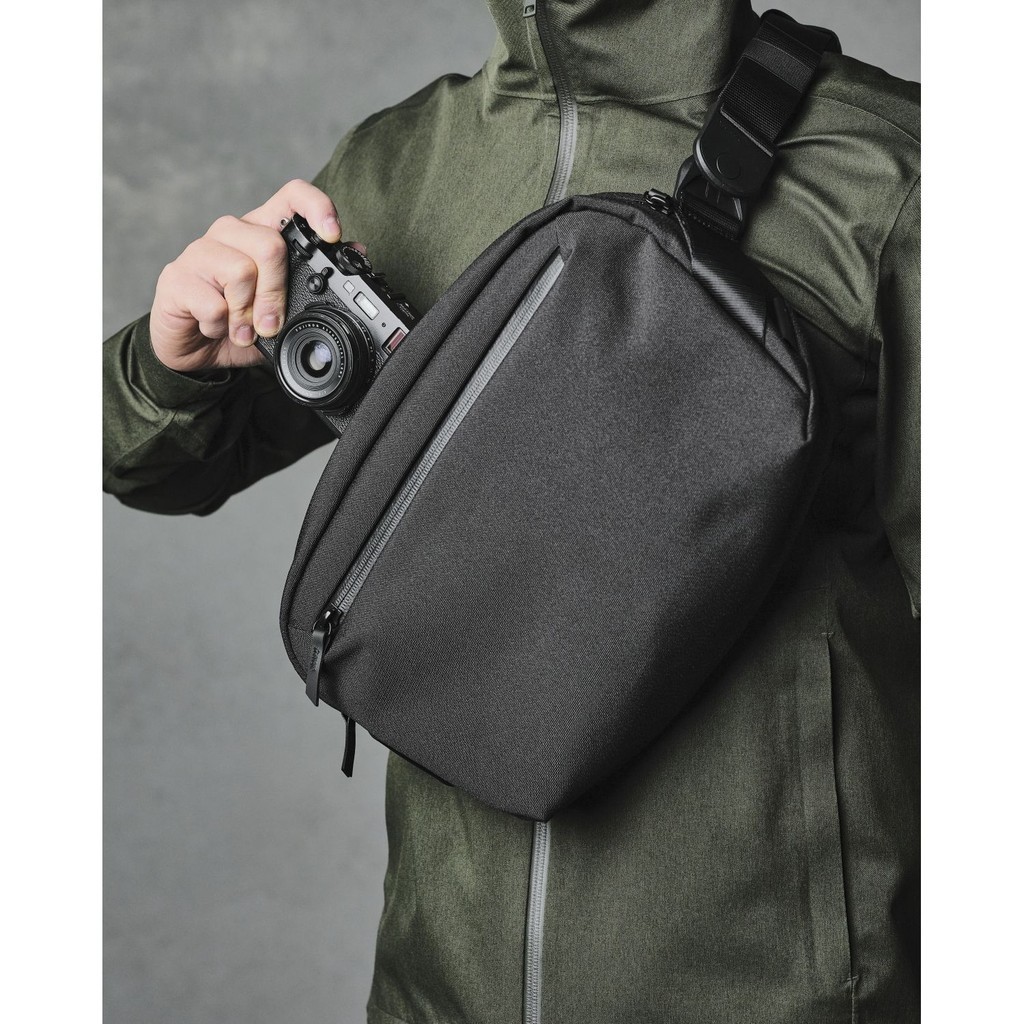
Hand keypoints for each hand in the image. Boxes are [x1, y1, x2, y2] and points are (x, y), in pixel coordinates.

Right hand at [149, 179, 343, 372]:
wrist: (195, 351)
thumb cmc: (241, 324)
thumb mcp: (287, 309)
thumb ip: (316, 281)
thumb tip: (358, 250)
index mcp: (262, 232)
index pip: (291, 195)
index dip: (316, 207)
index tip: (332, 236)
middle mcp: (232, 233)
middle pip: (270, 244)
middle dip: (277, 294)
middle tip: (270, 325)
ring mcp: (200, 251)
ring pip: (241, 272)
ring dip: (247, 315)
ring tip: (241, 330)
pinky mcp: (176, 277)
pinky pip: (213, 303)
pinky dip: (221, 327)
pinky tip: (216, 328)